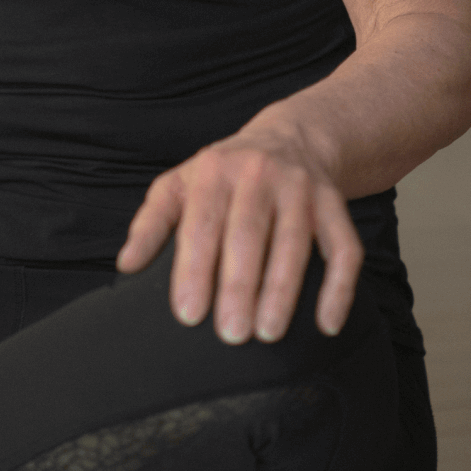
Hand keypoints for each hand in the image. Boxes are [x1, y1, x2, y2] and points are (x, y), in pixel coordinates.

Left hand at [114, 123, 361, 343]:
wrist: (289, 138)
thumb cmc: (223, 174)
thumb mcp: (180, 185)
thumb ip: (151, 223)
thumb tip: (126, 265)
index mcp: (213, 170)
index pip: (201, 223)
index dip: (194, 269)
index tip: (188, 314)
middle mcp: (258, 174)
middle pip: (248, 233)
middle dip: (239, 285)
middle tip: (230, 333)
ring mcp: (300, 188)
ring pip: (294, 242)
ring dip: (282, 290)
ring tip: (269, 332)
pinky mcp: (335, 205)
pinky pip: (345, 249)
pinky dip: (339, 288)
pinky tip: (326, 325)